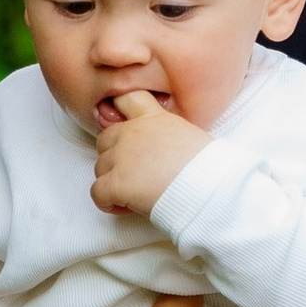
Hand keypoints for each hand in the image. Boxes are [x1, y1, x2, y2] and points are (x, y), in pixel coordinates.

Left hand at [92, 89, 212, 218]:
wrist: (208, 186)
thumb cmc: (208, 167)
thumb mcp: (189, 136)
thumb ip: (166, 135)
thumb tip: (163, 152)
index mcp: (153, 118)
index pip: (126, 99)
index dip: (119, 112)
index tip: (125, 131)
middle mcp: (132, 132)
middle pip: (105, 140)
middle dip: (115, 157)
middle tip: (135, 174)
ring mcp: (121, 156)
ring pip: (100, 168)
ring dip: (113, 182)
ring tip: (136, 194)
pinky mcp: (115, 183)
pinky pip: (97, 193)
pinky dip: (108, 203)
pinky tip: (128, 207)